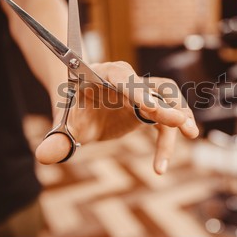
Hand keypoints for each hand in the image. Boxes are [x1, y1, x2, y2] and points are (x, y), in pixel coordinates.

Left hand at [35, 61, 198, 173]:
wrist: (84, 107)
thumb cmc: (73, 110)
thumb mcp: (64, 125)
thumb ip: (56, 139)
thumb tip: (44, 157)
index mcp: (105, 75)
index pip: (122, 77)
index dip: (137, 91)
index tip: (150, 107)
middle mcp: (129, 80)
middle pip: (154, 87)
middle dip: (168, 104)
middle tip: (180, 123)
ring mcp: (143, 93)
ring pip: (169, 100)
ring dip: (180, 117)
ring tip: (191, 135)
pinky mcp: (151, 107)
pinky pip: (168, 118)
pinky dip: (172, 134)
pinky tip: (163, 162)